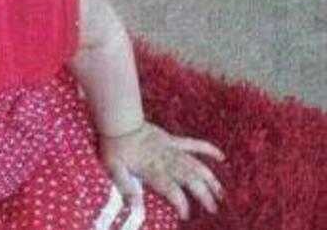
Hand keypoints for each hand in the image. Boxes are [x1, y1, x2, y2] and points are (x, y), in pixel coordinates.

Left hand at [99, 122, 225, 219]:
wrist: (119, 122)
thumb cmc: (114, 147)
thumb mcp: (114, 169)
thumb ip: (125, 187)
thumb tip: (135, 207)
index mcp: (153, 170)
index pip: (172, 190)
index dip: (181, 204)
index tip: (185, 215)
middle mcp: (167, 161)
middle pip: (191, 179)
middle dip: (204, 195)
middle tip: (213, 208)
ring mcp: (173, 150)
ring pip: (197, 165)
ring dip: (210, 179)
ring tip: (221, 193)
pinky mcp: (174, 140)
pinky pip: (194, 144)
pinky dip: (209, 149)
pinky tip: (221, 157)